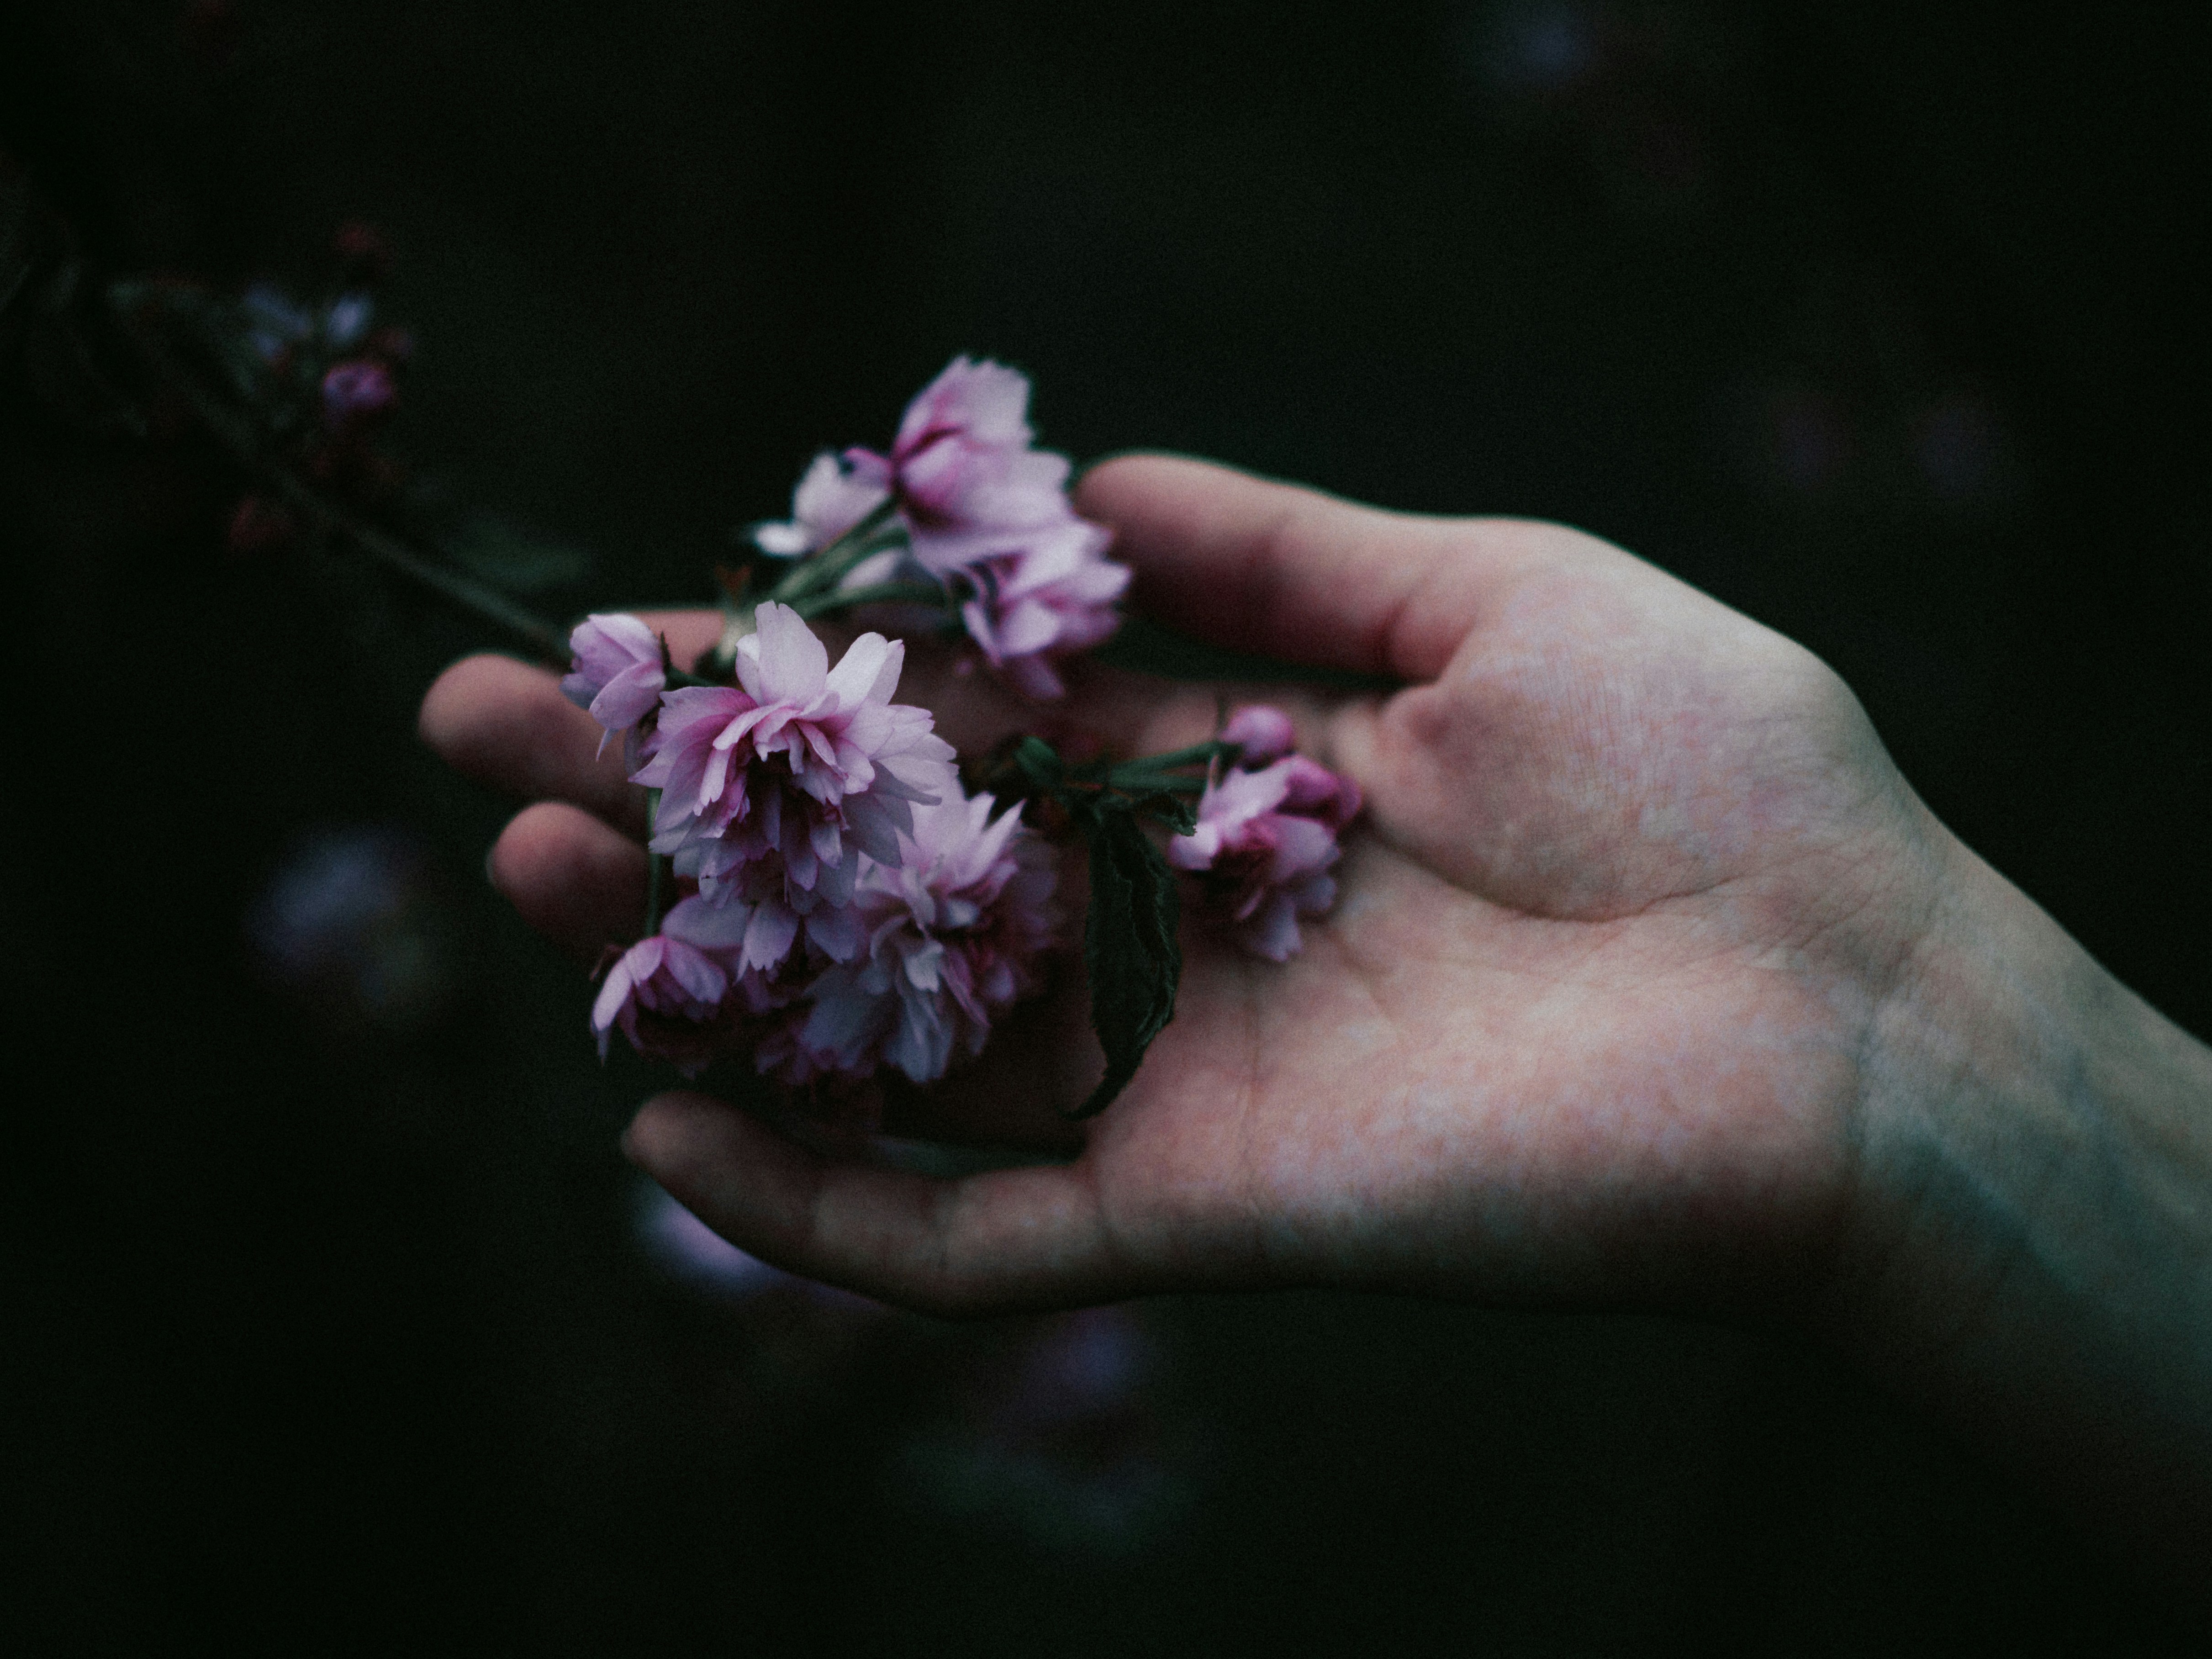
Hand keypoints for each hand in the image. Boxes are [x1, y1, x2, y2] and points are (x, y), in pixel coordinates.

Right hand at [420, 455, 1956, 1319]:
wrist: (1852, 1015)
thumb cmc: (1718, 778)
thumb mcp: (1490, 593)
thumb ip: (1280, 551)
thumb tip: (1099, 477)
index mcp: (1221, 779)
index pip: (964, 723)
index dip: (806, 669)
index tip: (651, 613)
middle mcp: (1163, 930)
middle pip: (881, 876)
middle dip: (692, 802)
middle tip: (492, 731)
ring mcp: (1163, 1082)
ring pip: (880, 1048)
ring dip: (697, 972)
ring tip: (528, 886)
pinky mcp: (1189, 1216)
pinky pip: (961, 1237)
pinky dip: (811, 1208)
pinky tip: (659, 1128)